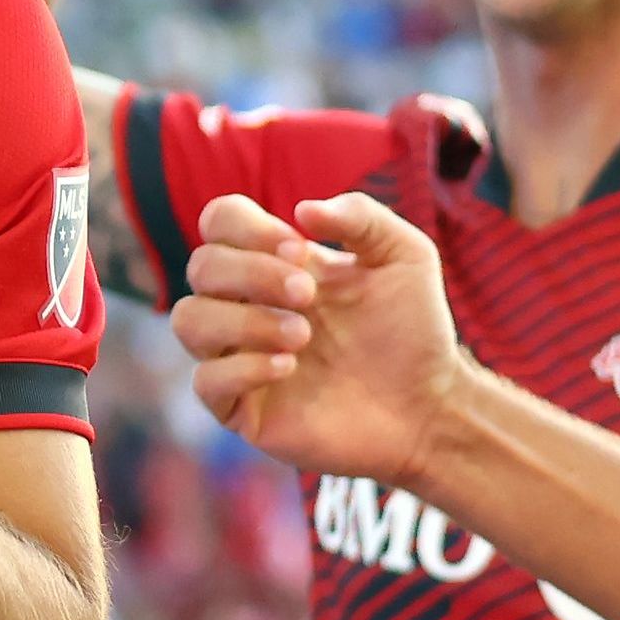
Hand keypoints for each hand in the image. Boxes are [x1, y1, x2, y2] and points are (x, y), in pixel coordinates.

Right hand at [170, 191, 466, 486]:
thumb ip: (360, 215)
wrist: (430, 406)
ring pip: (189, 320)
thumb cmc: (415, 330)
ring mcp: (241, 357)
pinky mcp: (243, 409)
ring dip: (244, 320)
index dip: (246, 226)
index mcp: (278, 263)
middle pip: (202, 267)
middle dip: (252, 273)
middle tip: (309, 295)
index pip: (220, 222)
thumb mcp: (405, 255)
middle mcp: (250, 305)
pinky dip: (243, 367)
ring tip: (302, 336)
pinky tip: (289, 367)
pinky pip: (205, 381)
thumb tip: (301, 210)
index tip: (300, 250)